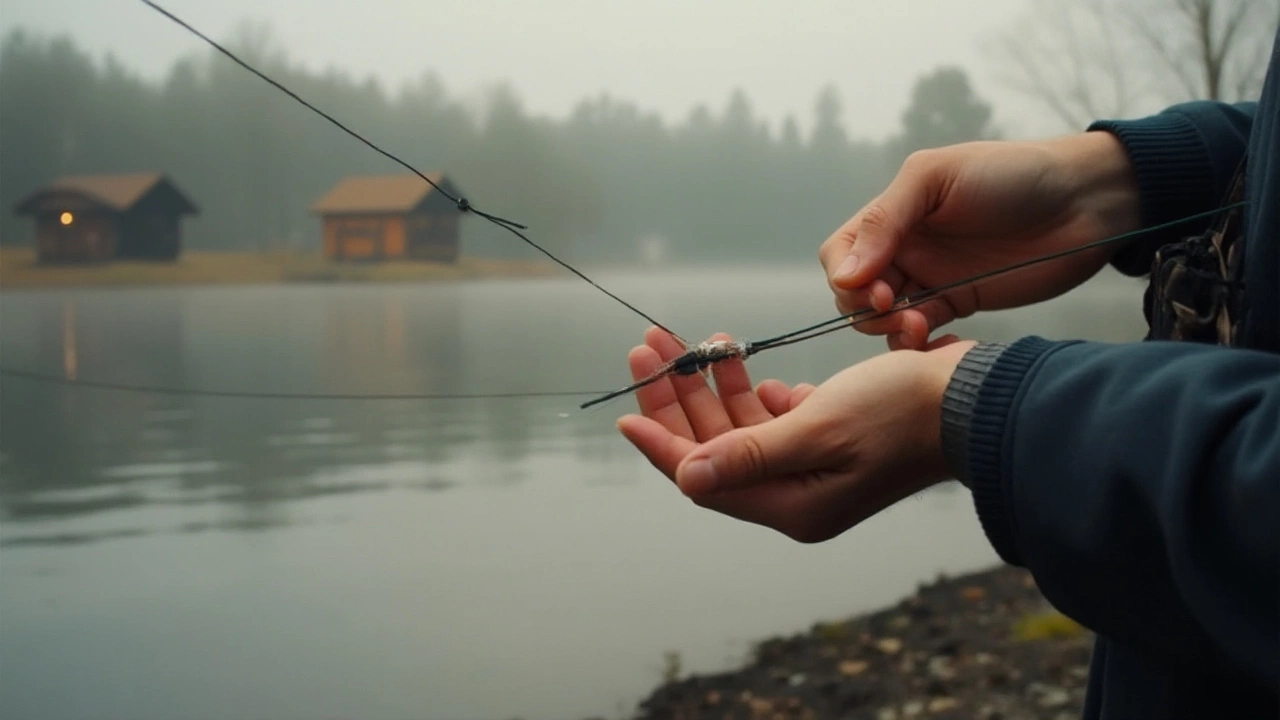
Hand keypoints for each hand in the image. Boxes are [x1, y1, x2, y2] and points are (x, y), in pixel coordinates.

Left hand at [616, 327, 974, 542]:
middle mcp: (797, 491)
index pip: (705, 478)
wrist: (977, 397)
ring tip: (691, 337)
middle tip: (648, 345)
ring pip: (742, 424)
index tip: (623, 414)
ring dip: (714, 383)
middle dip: (679, 396)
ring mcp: (814, 464)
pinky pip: (774, 415)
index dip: (662, 444)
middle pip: (716, 446)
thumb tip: (685, 478)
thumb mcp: (820, 429)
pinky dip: (755, 387)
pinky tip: (742, 362)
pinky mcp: (831, 437)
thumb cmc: (903, 412)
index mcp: (792, 505)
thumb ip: (749, 453)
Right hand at [821, 132, 1141, 349]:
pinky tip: (938, 342)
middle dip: (865, 310)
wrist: (1086, 200)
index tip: (876, 289)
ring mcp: (933, 277)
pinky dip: (918, 344)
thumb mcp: (936, 178)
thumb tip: (844, 275)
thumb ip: (885, 220)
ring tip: (919, 329)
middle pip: (856, 292)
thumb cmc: (1012, 174)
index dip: (846, 277)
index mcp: (893, 214)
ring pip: (884, 317)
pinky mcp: (962, 302)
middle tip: (899, 312)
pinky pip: (921, 331)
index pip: (841, 254)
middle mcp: (906, 247)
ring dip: (890, 330)